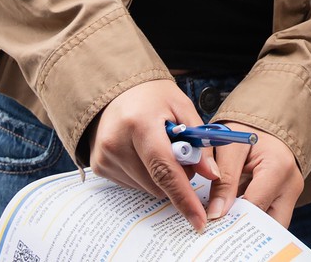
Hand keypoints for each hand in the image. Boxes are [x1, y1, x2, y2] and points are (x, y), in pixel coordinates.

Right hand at [87, 80, 217, 230]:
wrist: (114, 90)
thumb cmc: (151, 96)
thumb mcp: (181, 106)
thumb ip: (199, 140)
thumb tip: (211, 175)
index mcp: (139, 124)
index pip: (164, 169)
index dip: (183, 197)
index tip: (198, 220)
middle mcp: (116, 143)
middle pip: (157, 184)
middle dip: (177, 177)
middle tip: (181, 152)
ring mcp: (104, 158)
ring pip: (146, 188)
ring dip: (161, 177)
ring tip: (158, 147)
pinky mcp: (99, 167)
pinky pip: (133, 185)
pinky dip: (146, 175)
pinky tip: (143, 153)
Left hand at [206, 123, 302, 225]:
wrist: (266, 120)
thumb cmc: (248, 128)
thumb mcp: (230, 147)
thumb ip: (223, 180)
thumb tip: (215, 215)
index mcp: (278, 168)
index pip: (254, 207)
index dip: (232, 219)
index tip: (210, 223)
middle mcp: (291, 184)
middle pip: (270, 225)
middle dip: (245, 231)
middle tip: (218, 230)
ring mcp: (291, 192)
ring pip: (271, 224)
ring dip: (248, 226)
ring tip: (224, 225)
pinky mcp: (286, 196)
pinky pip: (269, 215)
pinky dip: (251, 218)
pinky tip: (232, 217)